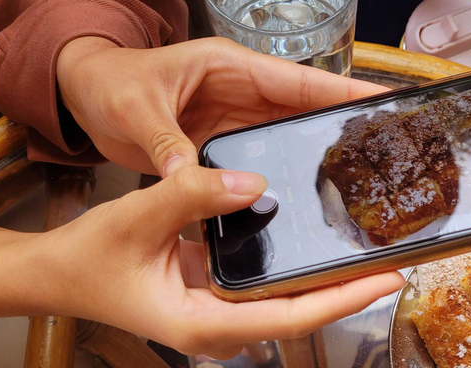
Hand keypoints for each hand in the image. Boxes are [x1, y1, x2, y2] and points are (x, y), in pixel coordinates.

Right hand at [42, 166, 403, 356]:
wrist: (58, 275)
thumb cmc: (88, 259)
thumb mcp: (136, 219)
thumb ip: (191, 196)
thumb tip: (252, 184)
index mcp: (204, 323)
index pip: (291, 318)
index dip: (343, 300)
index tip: (387, 280)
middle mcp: (219, 327)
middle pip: (300, 314)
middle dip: (347, 292)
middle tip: (394, 261)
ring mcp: (218, 314)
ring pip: (286, 304)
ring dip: (326, 282)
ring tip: (368, 253)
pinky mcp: (215, 297)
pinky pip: (266, 287)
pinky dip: (295, 270)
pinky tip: (316, 246)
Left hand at [57, 37, 387, 175]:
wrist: (86, 100)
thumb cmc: (110, 85)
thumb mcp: (136, 110)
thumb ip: (167, 145)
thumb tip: (193, 182)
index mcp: (231, 69)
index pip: (300, 80)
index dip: (344, 91)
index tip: (384, 103)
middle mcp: (242, 93)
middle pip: (306, 112)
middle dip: (342, 130)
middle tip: (384, 154)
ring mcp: (237, 120)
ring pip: (289, 137)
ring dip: (317, 155)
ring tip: (357, 181)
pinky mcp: (225, 144)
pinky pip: (264, 157)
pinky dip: (285, 172)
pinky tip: (305, 195)